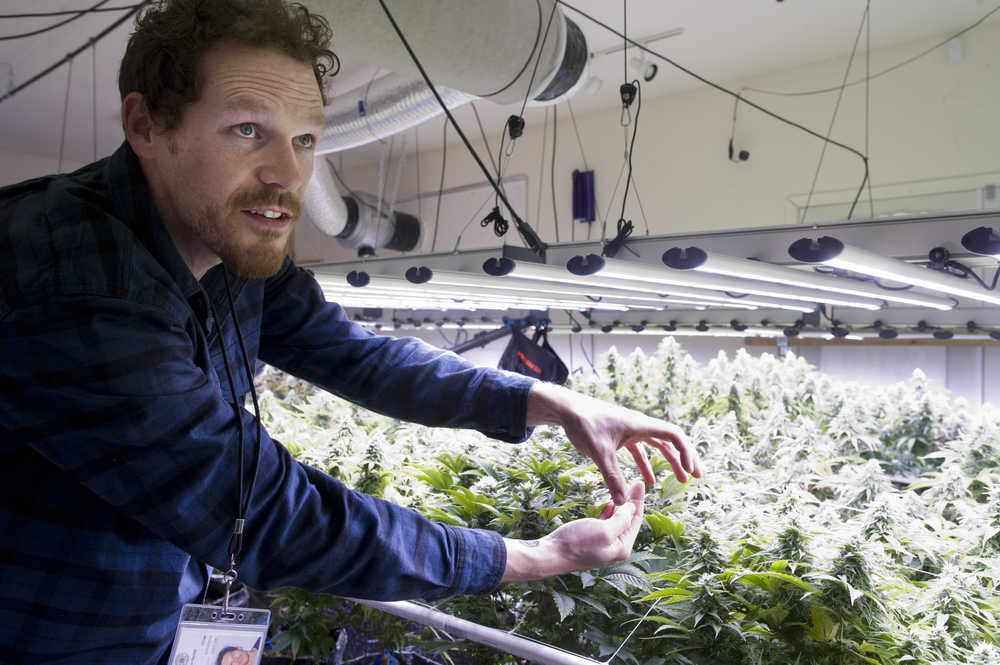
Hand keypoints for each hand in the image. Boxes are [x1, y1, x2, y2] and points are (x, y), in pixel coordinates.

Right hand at [502, 481, 645, 581]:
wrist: (553, 554)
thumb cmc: (578, 543)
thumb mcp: (604, 530)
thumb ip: (622, 520)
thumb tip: (632, 508)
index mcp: (622, 547)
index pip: (636, 519)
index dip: (638, 500)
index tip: (640, 483)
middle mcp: (616, 548)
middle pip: (629, 520)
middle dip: (633, 502)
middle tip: (636, 483)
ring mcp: (604, 545)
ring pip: (618, 521)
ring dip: (622, 506)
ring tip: (626, 491)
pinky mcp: (593, 541)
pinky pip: (607, 524)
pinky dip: (611, 513)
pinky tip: (610, 504)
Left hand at [526, 382, 700, 504]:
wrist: (566, 409)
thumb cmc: (583, 423)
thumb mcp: (599, 452)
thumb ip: (612, 477)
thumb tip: (624, 502)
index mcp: (639, 425)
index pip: (673, 435)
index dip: (686, 452)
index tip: (690, 470)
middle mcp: (639, 426)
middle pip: (670, 441)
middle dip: (685, 459)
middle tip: (696, 477)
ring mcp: (630, 431)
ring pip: (656, 447)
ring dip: (669, 462)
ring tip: (680, 480)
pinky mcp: (620, 436)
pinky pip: (639, 451)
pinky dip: (646, 465)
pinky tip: (647, 482)